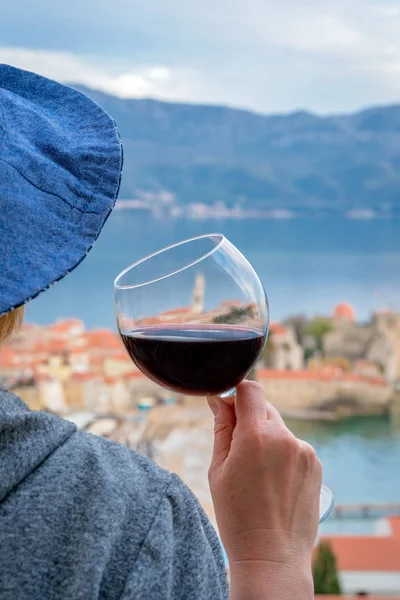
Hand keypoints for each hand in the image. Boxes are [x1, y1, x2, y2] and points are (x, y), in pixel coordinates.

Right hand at [207, 381, 320, 598]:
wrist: (272, 555)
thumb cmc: (238, 516)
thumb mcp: (218, 469)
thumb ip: (222, 428)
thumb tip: (219, 400)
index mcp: (256, 435)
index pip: (250, 389)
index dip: (236, 393)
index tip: (226, 408)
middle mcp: (285, 437)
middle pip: (264, 408)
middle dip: (249, 419)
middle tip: (237, 450)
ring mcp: (304, 450)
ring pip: (278, 428)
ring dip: (266, 438)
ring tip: (257, 474)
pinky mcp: (315, 463)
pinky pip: (292, 446)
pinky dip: (281, 453)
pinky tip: (273, 482)